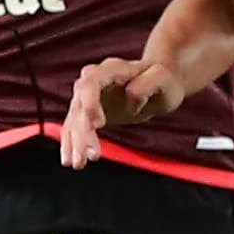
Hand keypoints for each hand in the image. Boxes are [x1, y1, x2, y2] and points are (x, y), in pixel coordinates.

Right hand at [62, 58, 185, 166]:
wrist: (157, 83)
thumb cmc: (162, 80)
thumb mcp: (163, 79)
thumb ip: (149, 83)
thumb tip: (130, 95)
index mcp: (112, 69)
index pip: (91, 82)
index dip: (90, 102)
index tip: (98, 123)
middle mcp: (94, 80)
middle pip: (79, 104)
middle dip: (82, 131)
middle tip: (93, 155)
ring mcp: (88, 96)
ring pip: (75, 119)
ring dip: (75, 142)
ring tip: (79, 164)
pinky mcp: (86, 111)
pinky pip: (74, 127)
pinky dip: (71, 144)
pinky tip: (70, 160)